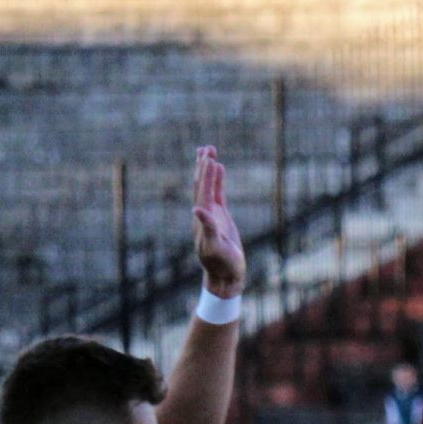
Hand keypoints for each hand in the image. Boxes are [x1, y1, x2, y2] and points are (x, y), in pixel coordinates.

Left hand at [191, 146, 246, 299]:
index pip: (202, 191)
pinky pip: (218, 194)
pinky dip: (217, 181)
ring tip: (209, 152)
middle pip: (201, 184)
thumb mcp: (215, 246)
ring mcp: (212, 214)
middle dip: (203, 166)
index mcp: (202, 217)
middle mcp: (204, 213)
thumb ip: (207, 227)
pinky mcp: (221, 217)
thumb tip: (197, 209)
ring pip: (207, 186)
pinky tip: (219, 170)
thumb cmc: (221, 263)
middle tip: (206, 147)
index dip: (205, 175)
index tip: (209, 158)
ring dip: (207, 169)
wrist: (225, 275)